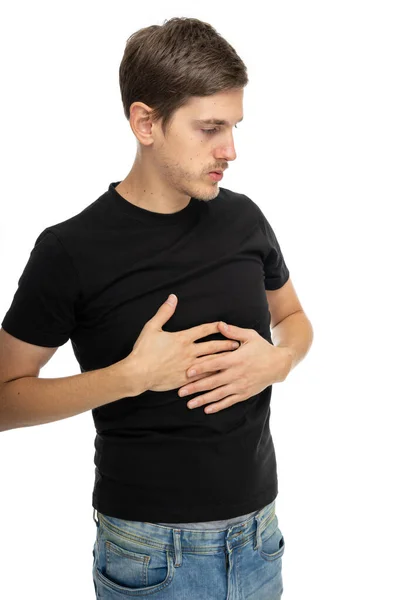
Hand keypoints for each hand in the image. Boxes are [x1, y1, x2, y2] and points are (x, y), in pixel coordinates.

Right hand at [120, 295, 239, 393]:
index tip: (226, 325)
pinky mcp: (186, 379)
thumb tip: (172, 297)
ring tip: (235, 359)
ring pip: (211, 362)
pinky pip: (204, 377)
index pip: (203, 330)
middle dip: (226, 344)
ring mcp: (189, 366)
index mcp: (182, 338)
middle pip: (212, 346)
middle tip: (238, 343)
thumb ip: (164, 312)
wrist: (138, 373)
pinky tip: (223, 375)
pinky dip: (214, 375)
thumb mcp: (152, 327)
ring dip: (224, 359)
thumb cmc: (144, 350)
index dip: (216, 327)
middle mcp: (188, 352)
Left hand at [177, 321, 291, 413]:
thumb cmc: (262, 347)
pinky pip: (230, 401)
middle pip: (213, 382)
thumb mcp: (250, 336)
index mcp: (236, 358)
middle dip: (196, 387)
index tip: (187, 372)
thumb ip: (233, 331)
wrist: (279, 364)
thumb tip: (219, 324)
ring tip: (189, 404)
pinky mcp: (245, 393)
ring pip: (219, 394)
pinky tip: (207, 409)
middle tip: (180, 392)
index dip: (201, 368)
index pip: (215, 363)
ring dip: (203, 400)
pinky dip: (218, 406)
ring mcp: (241, 385)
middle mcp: (237, 373)